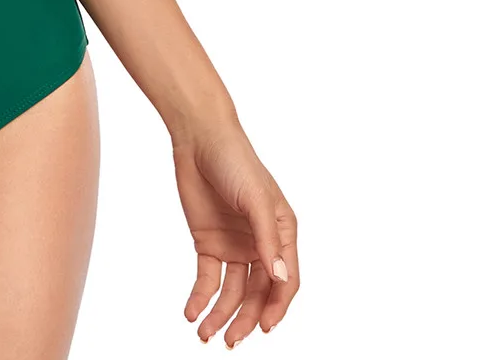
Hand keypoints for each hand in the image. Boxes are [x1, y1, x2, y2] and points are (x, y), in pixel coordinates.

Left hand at [172, 120, 299, 346]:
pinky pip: (208, 278)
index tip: (264, 327)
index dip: (277, 307)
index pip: (285, 281)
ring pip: (233, 292)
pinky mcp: (209, 242)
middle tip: (231, 340)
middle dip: (246, 320)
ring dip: (222, 315)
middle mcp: (261, 245)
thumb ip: (268, 240)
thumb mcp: (255, 199)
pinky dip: (201, 297)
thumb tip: (280, 280)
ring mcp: (235, 245)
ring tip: (206, 335)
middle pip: (258, 293)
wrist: (198, 138)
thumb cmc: (235, 161)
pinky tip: (192, 312)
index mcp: (283, 234)